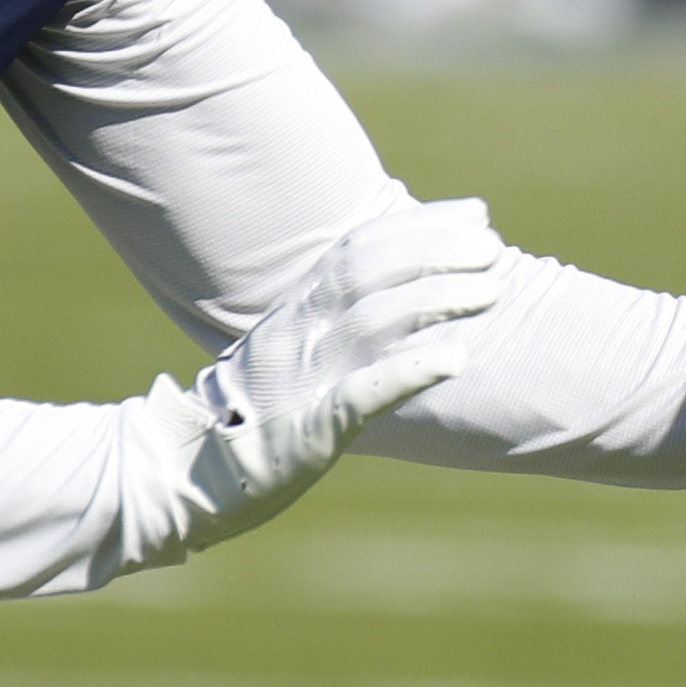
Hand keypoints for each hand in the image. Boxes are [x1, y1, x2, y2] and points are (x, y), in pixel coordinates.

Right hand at [175, 197, 505, 552]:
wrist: (190, 473)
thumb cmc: (258, 412)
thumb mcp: (294, 348)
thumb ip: (340, 315)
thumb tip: (406, 281)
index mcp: (296, 309)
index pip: (363, 246)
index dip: (423, 223)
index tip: (478, 212)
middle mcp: (298, 331)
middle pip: (372, 271)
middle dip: (438, 250)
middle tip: (495, 249)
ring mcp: (303, 377)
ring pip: (374, 320)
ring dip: (439, 299)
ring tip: (494, 291)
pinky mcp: (311, 428)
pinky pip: (366, 391)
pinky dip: (414, 369)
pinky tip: (458, 359)